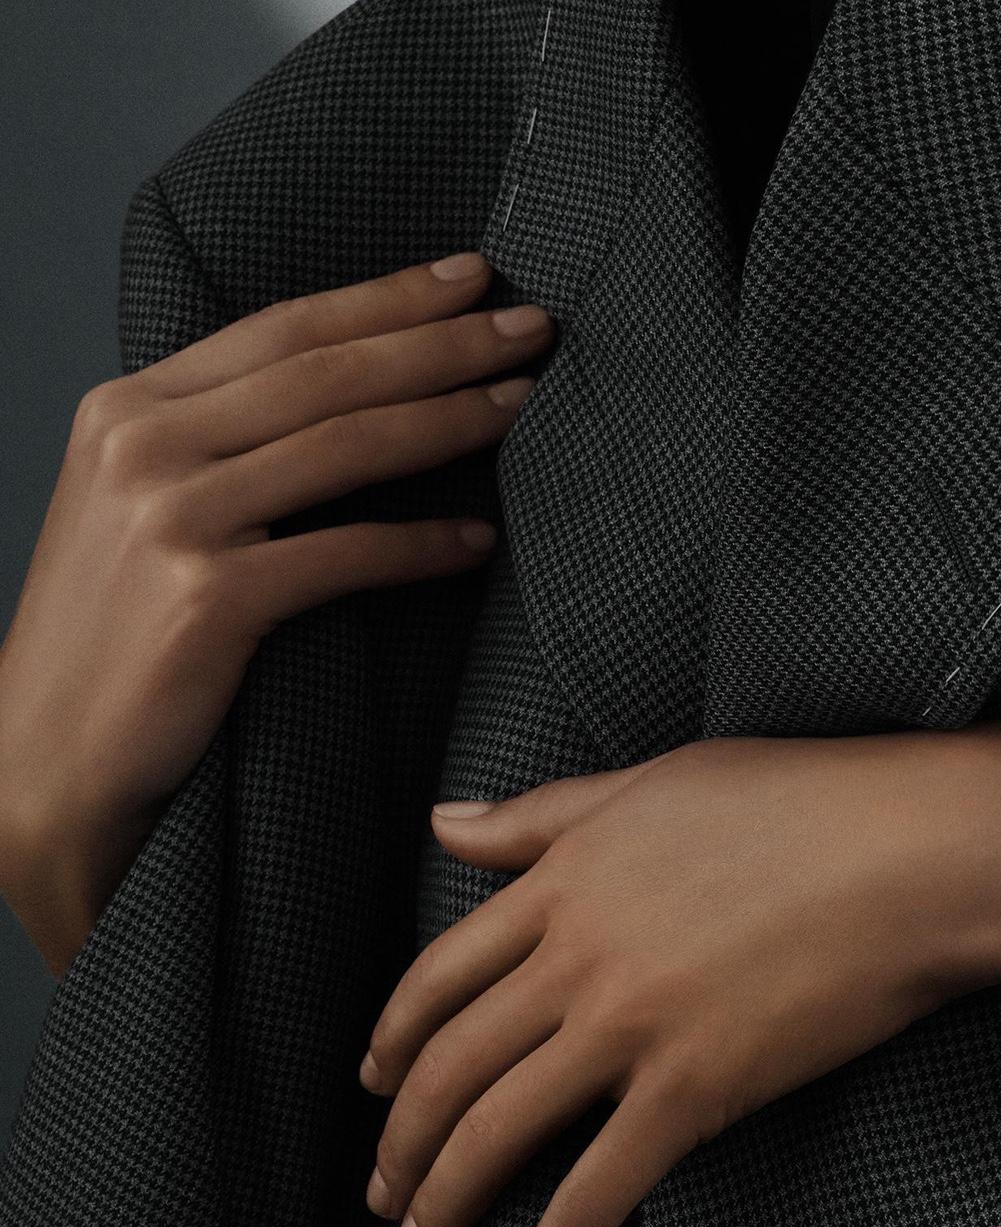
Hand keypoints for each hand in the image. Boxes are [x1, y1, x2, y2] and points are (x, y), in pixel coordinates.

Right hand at [0, 251, 554, 976]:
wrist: (40, 759)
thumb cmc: (114, 637)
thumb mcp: (142, 507)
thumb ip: (221, 443)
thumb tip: (349, 396)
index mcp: (127, 407)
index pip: (283, 329)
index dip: (386, 297)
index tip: (471, 275)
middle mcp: (142, 444)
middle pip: (327, 372)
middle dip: (442, 341)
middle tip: (533, 324)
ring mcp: (169, 516)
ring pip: (344, 444)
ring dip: (449, 417)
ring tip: (525, 402)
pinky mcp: (205, 597)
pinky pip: (344, 554)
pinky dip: (421, 547)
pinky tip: (480, 542)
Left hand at [358, 729, 1000, 1226]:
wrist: (916, 850)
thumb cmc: (805, 799)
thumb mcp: (658, 782)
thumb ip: (544, 813)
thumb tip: (443, 820)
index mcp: (565, 879)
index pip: (438, 976)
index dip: (392, 1041)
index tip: (375, 1084)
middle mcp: (576, 953)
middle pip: (447, 1065)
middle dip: (401, 1143)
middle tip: (387, 1195)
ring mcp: (631, 1023)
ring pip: (494, 1130)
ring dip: (444, 1201)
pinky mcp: (695, 1089)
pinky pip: (596, 1190)